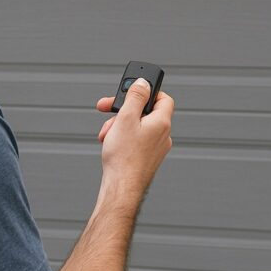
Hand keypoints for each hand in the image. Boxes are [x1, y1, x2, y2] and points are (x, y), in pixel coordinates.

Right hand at [95, 78, 173, 197]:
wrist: (121, 188)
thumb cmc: (124, 157)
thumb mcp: (126, 118)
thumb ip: (135, 97)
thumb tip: (143, 82)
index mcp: (162, 123)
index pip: (163, 98)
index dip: (148, 92)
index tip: (133, 91)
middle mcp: (163, 135)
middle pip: (145, 112)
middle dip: (124, 110)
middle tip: (108, 109)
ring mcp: (156, 148)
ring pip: (137, 127)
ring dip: (119, 126)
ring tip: (107, 134)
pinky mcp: (147, 158)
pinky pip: (136, 141)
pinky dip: (122, 138)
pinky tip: (110, 144)